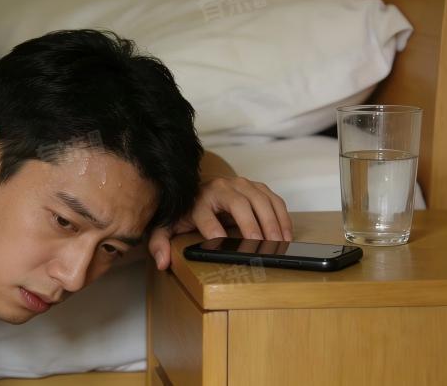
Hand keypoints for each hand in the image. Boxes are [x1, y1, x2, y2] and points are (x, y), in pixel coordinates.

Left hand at [147, 176, 292, 269]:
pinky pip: (272, 198)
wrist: (196, 189)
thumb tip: (162, 262)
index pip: (205, 215)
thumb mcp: (168, 226)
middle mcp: (220, 188)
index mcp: (198, 199)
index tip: (222, 243)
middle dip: (251, 225)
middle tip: (261, 245)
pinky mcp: (255, 186)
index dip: (213, 229)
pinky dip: (281, 215)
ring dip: (272, 221)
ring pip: (260, 199)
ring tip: (279, 243)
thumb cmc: (186, 212)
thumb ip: (160, 243)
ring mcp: (240, 184)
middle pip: (239, 204)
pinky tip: (286, 234)